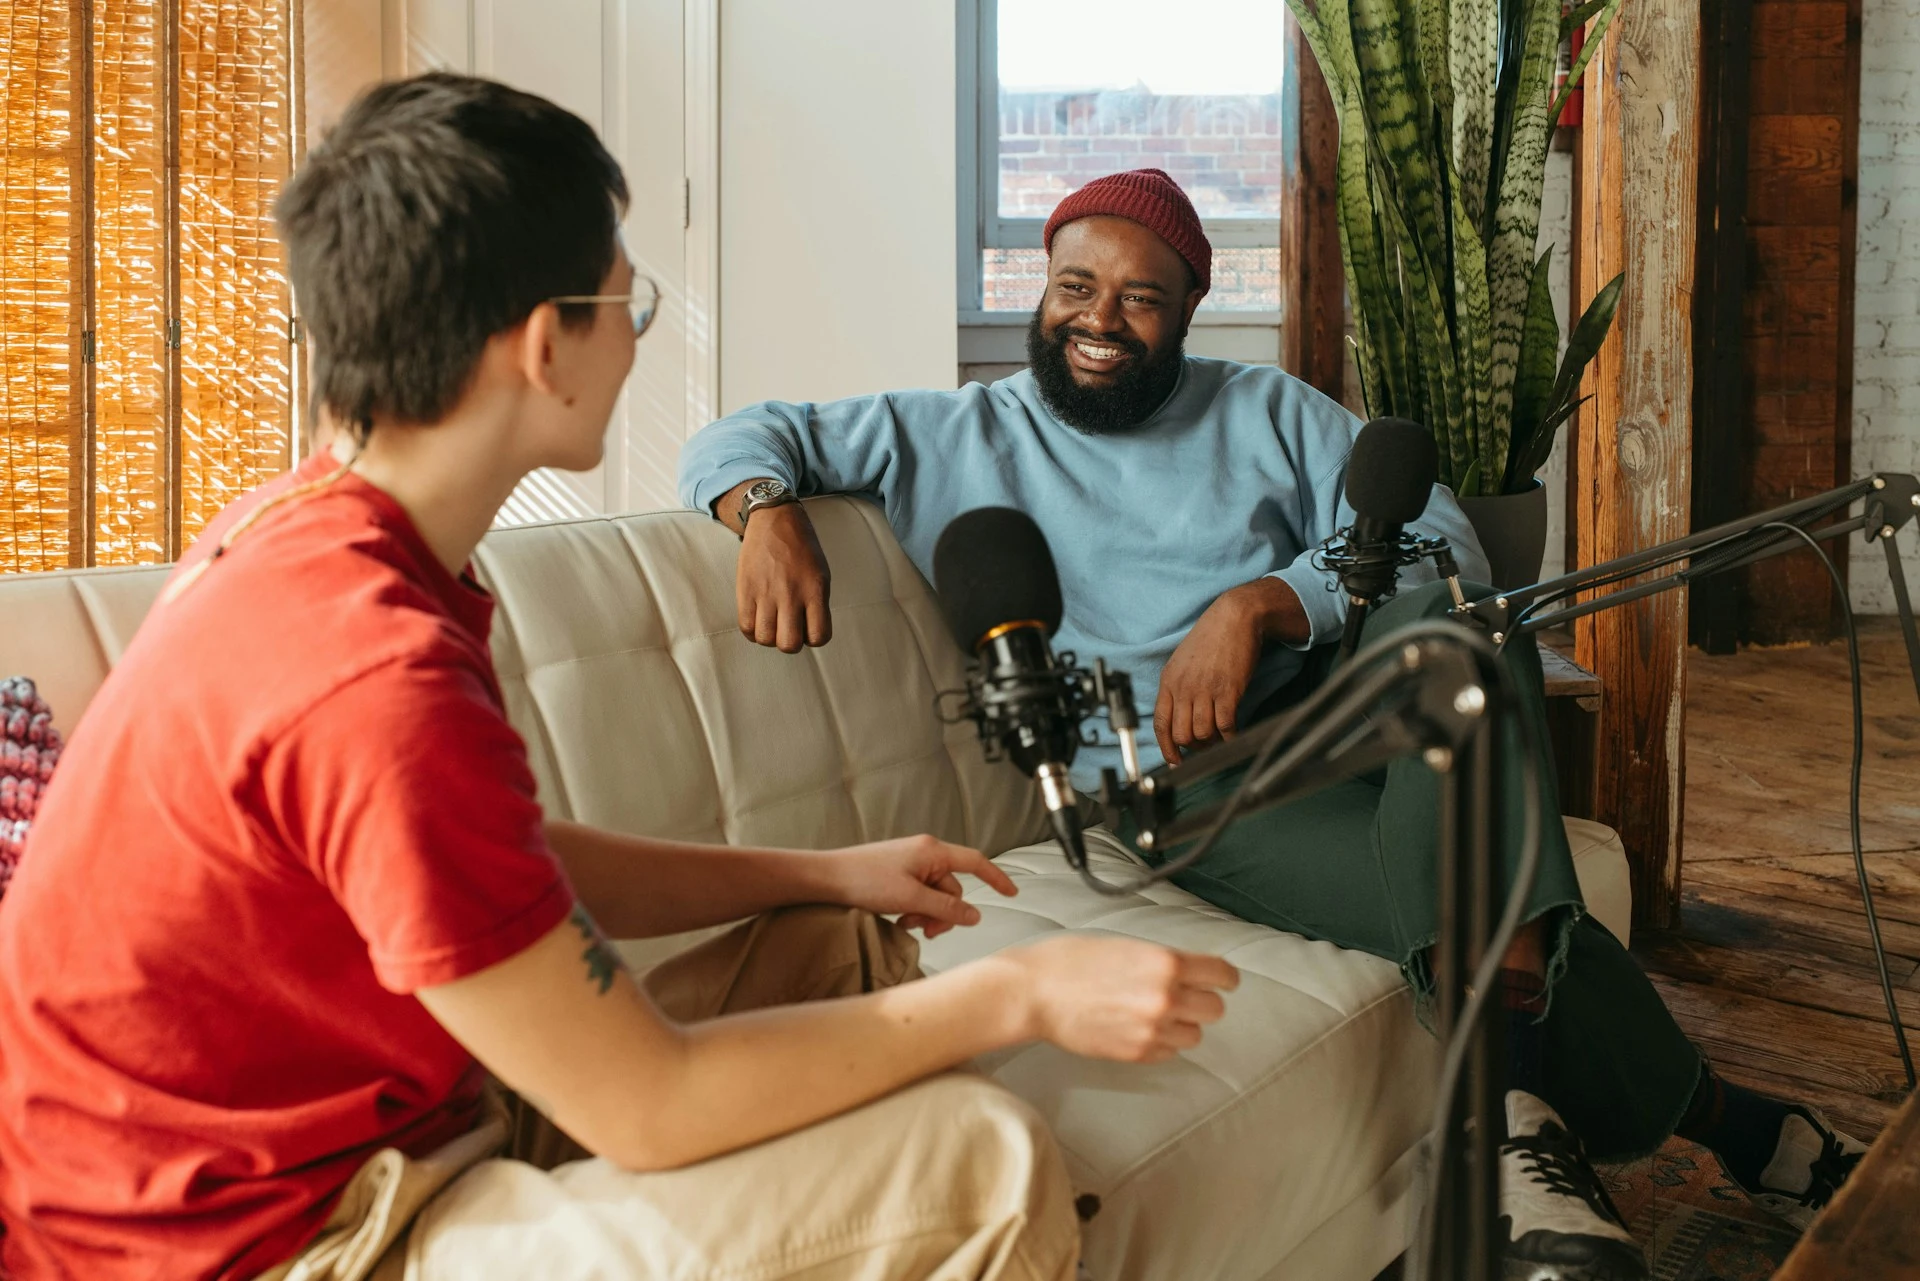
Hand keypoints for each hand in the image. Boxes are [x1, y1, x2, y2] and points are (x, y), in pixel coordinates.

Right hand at [738, 504, 832, 652]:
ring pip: (765, 639)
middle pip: (790, 644)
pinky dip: (752, 631)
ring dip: (770, 638)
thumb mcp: (821, 574)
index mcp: (815, 590)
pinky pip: (746, 626)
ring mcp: (766, 593)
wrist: (775, 520)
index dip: (815, 639)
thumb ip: (817, 603)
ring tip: (772, 624)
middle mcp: (791, 594)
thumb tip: (807, 632)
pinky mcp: (746, 589)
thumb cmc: (802, 548)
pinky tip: (758, 620)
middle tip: (789, 630)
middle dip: (790, 643)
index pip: (819, 636)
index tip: (810, 629)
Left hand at [825, 834, 1017, 937]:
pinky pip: (918, 894)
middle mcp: (925, 853)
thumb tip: (974, 916)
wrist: (826, 878)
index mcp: (933, 851)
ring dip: (925, 914)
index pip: (976, 862)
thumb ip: (946, 908)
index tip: (1011, 893)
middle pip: (953, 888)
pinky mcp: (897, 873)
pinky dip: (913, 909)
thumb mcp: (910, 899)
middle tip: (922, 930)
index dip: (996, 878)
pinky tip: (896, 918)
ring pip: (935, 895)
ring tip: (904, 923)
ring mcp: (910, 863)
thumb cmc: (864, 881)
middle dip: (942, 912)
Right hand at [1008, 936, 1238, 1062]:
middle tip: (1182, 995)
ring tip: (1155, 1014)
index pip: (1223, 975)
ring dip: (1182, 1024)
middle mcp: (1166, 998)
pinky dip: (1161, 1042)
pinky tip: (1137, 1027)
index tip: (1222, 979)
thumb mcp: (1125, 946)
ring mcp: (1152, 1030)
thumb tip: (1190, 973)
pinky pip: (1169, 1052)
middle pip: (1215, 1009)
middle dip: (1201, 1000)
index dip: (1224, 977)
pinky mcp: (1136, 1053)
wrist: (1033, 992)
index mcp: (1166, 963)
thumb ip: (1162, 961)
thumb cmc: (1070, 960)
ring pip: (1194, 1034)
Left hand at [1154, 585, 1265, 762]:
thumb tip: (1179, 715)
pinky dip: (1230, 736)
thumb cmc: (1210, 638)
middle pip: (1181, 734)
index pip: (1160, 724)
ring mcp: (1205, 690)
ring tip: (1220, 738)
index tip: (1174, 760)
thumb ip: (1177, 687)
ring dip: (1212, 743)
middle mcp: (1183, 688)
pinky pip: (1225, 726)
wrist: (1234, 617)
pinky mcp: (1228, 691)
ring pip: (1202, 734)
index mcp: (1168, 681)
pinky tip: (1233, 734)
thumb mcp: (1182, 661)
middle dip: (1193, 748)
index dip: (1166, 748)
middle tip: (1205, 747)